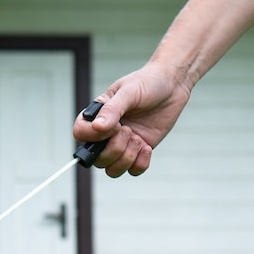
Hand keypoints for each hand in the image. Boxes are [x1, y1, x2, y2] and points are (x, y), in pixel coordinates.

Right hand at [72, 62, 192, 176]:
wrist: (172, 85)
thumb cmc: (147, 83)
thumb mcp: (128, 92)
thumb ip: (112, 110)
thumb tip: (97, 128)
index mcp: (98, 116)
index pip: (80, 134)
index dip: (93, 137)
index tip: (114, 126)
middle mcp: (107, 133)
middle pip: (96, 159)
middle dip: (114, 149)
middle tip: (129, 130)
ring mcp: (123, 144)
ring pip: (112, 170)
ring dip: (126, 158)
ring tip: (138, 139)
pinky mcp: (140, 151)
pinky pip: (133, 170)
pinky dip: (140, 163)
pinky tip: (147, 147)